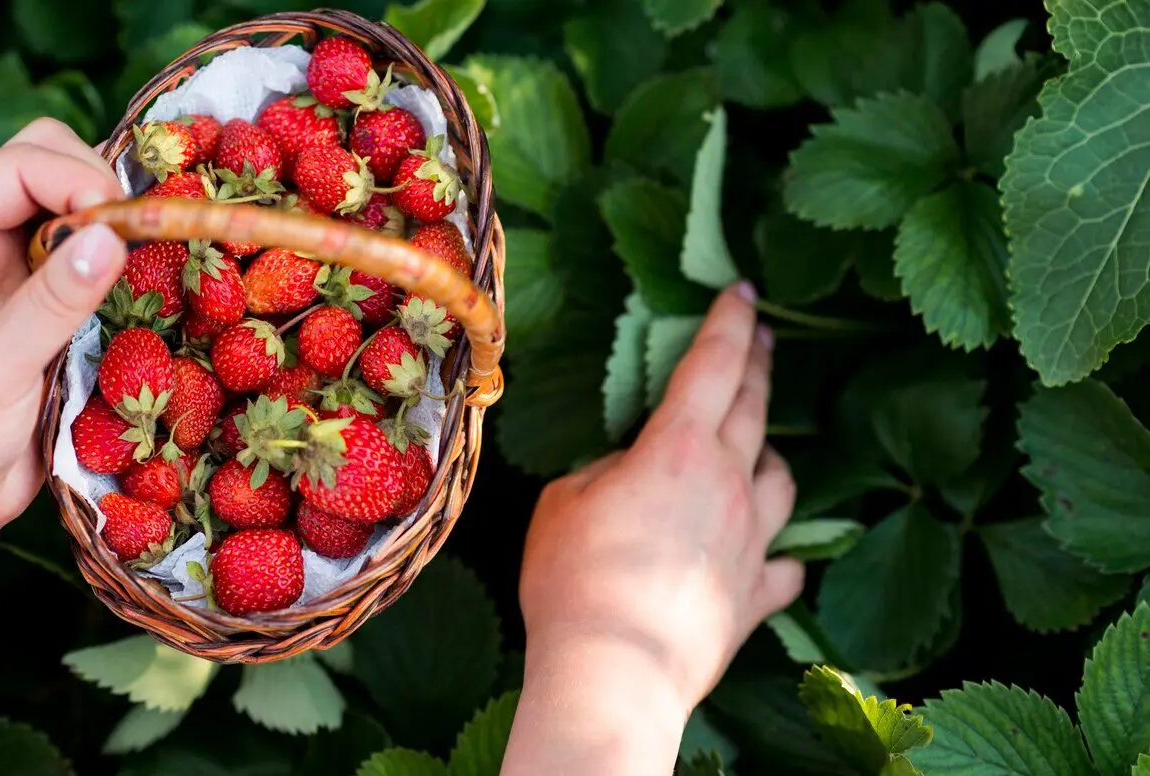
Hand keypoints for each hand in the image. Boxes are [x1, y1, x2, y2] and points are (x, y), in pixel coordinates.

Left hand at [0, 118, 128, 544]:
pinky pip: (94, 261)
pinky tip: (147, 290)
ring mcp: (15, 274)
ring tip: (150, 261)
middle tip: (139, 239)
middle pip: (48, 165)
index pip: (17, 166)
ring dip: (117, 226)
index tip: (125, 223)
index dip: (76, 177)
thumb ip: (52, 303)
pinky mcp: (47, 309)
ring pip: (78, 210)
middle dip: (100, 188)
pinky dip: (125, 265)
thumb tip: (113, 236)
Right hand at [517, 282, 802, 713]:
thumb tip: (627, 473)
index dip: (729, 321)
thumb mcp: (564, 503)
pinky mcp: (755, 597)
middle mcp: (728, 485)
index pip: (714, 366)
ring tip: (757, 449)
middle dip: (758, 364)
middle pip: (755, 409)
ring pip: (781, 479)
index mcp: (679, 450)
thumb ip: (604, 473)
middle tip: (762, 336)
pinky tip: (769, 553)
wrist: (614, 672)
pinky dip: (777, 551)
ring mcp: (751, 542)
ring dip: (769, 455)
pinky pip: (783, 564)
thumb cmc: (576, 580)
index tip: (742, 290)